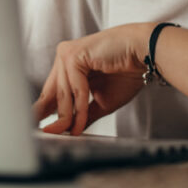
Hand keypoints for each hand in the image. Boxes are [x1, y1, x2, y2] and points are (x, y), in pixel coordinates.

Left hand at [32, 23, 153, 135]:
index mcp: (70, 65)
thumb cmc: (128, 71)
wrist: (145, 53)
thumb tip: (69, 130)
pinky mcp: (74, 54)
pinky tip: (80, 121)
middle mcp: (65, 57)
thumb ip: (83, 113)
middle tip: (49, 135)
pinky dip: (78, 106)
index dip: (45, 111)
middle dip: (52, 116)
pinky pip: (74, 87)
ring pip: (63, 93)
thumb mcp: (101, 101)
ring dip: (68, 116)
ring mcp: (68, 54)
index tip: (42, 129)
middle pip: (52, 93)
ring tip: (73, 132)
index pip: (52, 92)